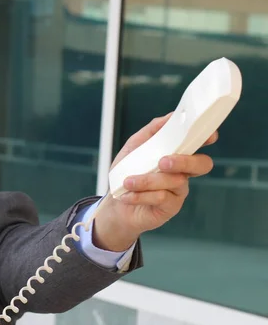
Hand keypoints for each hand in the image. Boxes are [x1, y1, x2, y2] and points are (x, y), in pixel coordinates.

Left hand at [92, 113, 216, 251]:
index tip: (209, 136)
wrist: (115, 203)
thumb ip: (152, 131)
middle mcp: (183, 172)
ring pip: (175, 181)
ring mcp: (178, 191)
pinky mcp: (171, 207)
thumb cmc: (127, 172)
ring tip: (128, 182)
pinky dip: (141, 195)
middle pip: (201, 164)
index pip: (197, 145)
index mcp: (177, 155)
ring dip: (148, 180)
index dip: (205, 138)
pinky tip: (127, 195)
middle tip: (162, 162)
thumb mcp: (134, 147)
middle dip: (184, 161)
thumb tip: (170, 117)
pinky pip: (162, 198)